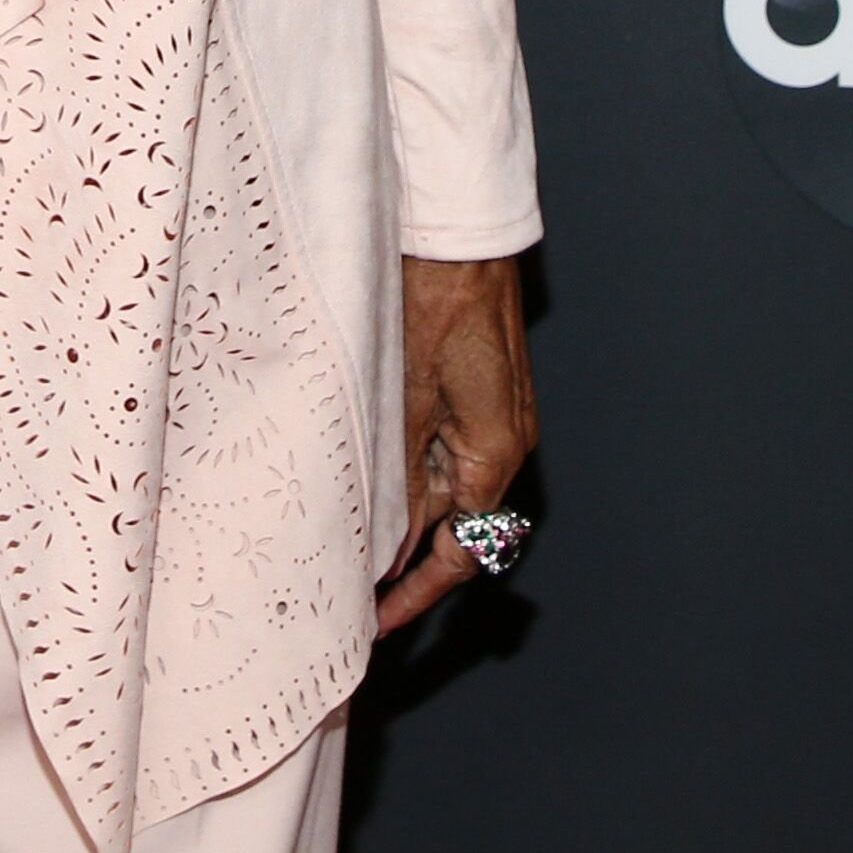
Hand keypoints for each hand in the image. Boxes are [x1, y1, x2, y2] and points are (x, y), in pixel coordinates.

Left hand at [375, 252, 537, 632]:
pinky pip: (445, 447)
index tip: (377, 624)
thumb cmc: (434, 297)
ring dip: (402, 510)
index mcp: (496, 454)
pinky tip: (366, 468)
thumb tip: (392, 547)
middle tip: (347, 583)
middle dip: (403, 557)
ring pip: (445, 486)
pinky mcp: (480, 390)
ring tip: (345, 530)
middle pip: (455, 525)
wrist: (457, 229)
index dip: (415, 595)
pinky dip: (408, 468)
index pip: (460, 554)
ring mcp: (497, 415)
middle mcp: (506, 442)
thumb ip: (401, 478)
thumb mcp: (403, 397)